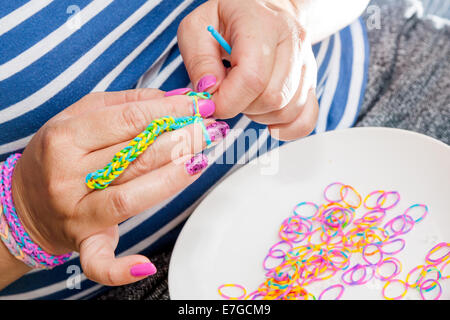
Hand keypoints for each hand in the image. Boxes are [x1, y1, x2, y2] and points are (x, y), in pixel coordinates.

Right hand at [11, 89, 226, 285]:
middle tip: (210, 128)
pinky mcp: (84, 241)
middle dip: (181, 139)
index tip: (199, 104)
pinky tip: (146, 264)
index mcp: (64, 138)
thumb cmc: (56, 155)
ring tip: (202, 158)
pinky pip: (99, 262)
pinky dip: (121, 268)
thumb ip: (124, 101)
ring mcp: (76, 213)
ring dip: (174, 177)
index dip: (170, 111)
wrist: (24, 204)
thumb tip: (172, 98)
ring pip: (132, 196)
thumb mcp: (77, 116)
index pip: (129, 119)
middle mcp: (68, 177)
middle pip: (136, 155)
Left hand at [178, 0, 318, 140]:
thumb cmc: (226, 20)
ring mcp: (306, 63)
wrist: (262, 10)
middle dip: (243, 107)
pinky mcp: (310, 83)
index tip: (212, 103)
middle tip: (228, 94)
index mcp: (262, 25)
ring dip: (259, 115)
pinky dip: (284, 128)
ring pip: (287, 110)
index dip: (228, 101)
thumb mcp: (197, 29)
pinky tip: (267, 119)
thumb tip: (210, 93)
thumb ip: (199, 62)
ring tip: (245, 97)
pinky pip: (306, 119)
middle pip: (272, 98)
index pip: (252, 78)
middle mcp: (292, 42)